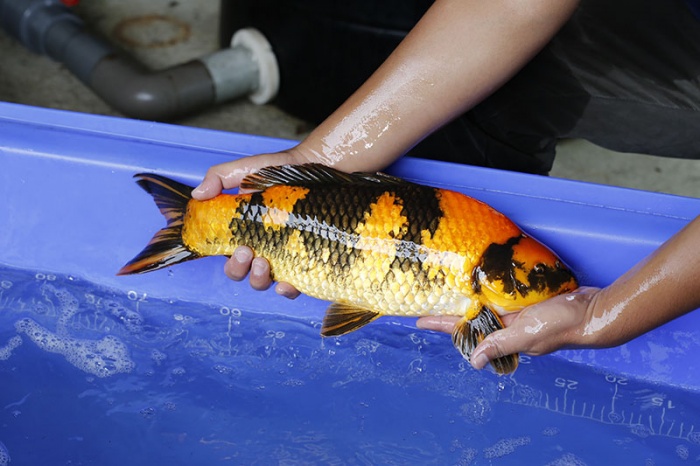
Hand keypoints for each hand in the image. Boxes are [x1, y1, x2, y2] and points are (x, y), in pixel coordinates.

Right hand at [192, 149, 312, 298]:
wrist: (316, 166)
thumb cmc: (281, 170)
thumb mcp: (246, 169)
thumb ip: (218, 177)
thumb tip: (198, 194)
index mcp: (244, 231)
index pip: (228, 255)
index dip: (229, 260)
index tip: (236, 248)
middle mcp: (262, 246)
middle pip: (242, 272)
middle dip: (239, 268)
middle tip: (247, 251)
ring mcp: (283, 254)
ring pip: (264, 281)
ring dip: (258, 279)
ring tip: (263, 263)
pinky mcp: (305, 258)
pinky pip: (294, 285)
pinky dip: (288, 291)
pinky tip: (286, 284)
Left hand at [416, 287, 600, 368]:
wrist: (594, 311)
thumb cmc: (562, 324)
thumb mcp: (526, 334)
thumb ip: (500, 344)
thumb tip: (475, 362)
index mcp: (504, 335)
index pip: (464, 330)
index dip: (441, 324)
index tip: (418, 320)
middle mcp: (508, 326)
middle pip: (471, 318)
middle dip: (450, 312)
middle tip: (427, 302)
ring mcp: (519, 314)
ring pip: (486, 307)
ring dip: (468, 300)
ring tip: (447, 292)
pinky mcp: (529, 301)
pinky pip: (504, 297)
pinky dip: (491, 291)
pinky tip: (482, 282)